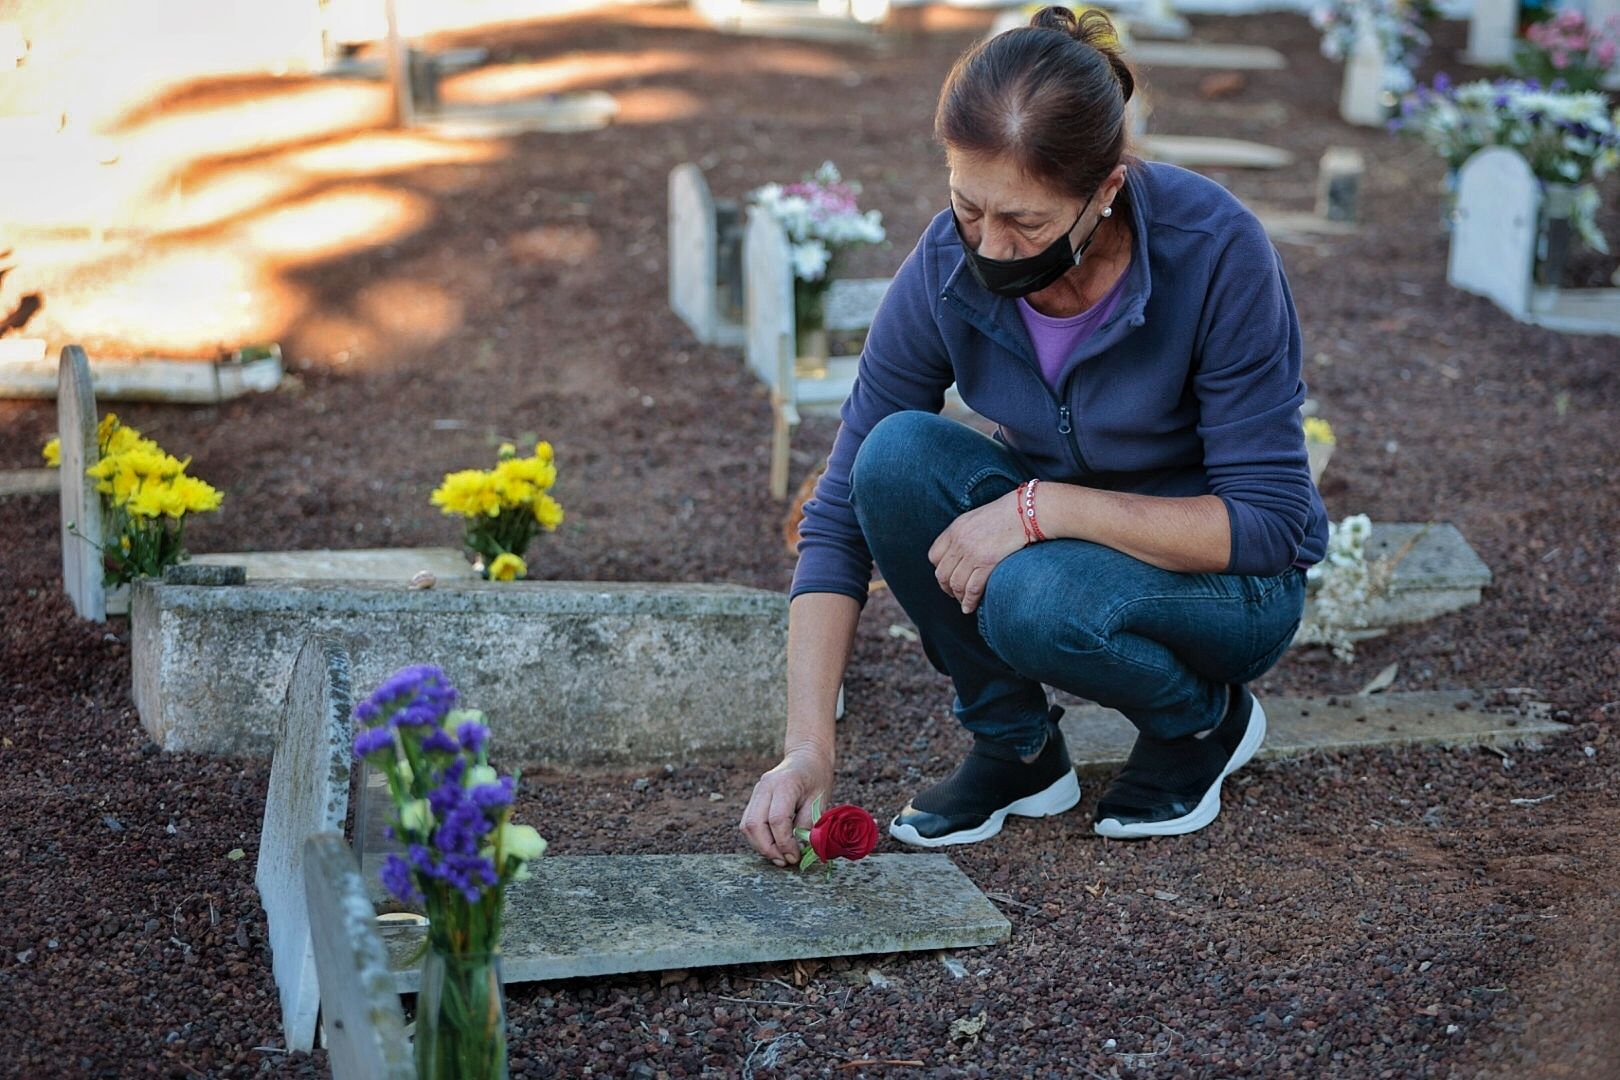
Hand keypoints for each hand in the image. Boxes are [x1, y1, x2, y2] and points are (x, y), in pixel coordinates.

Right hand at [740, 748, 832, 866]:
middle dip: (768, 848)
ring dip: (760, 846)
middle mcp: (765, 787)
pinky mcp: (754, 798)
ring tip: (779, 857)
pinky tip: (772, 846)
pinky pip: (748, 823)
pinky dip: (757, 838)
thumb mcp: (820, 799)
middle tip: (785, 861)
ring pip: (746, 826)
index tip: (795, 856)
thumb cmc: (817, 777)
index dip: (784, 843)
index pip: (777, 820)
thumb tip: (800, 848)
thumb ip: (808, 823)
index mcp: (785, 784)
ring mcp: (757, 791)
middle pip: (754, 824)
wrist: (806, 757)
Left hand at [928, 489, 1027, 614]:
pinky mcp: (987, 563)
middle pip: (942, 573)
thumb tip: (960, 553)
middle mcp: (959, 541)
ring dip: (958, 597)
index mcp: (955, 529)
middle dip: (946, 587)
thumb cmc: (1006, 515)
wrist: (1026, 512)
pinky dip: (969, 601)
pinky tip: (969, 607)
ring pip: (955, 584)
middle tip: (953, 594)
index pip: (934, 555)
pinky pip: (972, 588)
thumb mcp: (976, 519)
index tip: (946, 576)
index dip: (939, 569)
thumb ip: (964, 534)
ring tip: (963, 603)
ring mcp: (972, 553)